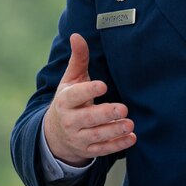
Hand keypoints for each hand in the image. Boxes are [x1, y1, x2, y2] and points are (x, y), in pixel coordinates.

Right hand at [43, 33, 135, 165]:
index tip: (103, 85)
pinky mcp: (87, 150)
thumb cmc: (69, 100)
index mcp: (65, 101)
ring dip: (114, 130)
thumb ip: (78, 59)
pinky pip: (102, 149)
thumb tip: (77, 35)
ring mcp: (78, 137)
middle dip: (105, 114)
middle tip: (123, 108)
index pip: (75, 96)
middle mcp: (70, 121)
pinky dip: (117, 145)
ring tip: (130, 124)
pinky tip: (131, 138)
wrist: (54, 135)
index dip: (88, 91)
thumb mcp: (70, 80)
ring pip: (96, 136)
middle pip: (87, 118)